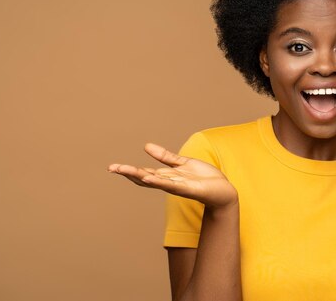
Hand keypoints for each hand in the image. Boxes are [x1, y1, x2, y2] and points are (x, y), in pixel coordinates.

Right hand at [108, 143, 236, 208]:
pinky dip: (159, 181)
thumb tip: (146, 146)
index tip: (113, 167)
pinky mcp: (187, 188)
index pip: (144, 173)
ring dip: (139, 176)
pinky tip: (148, 177)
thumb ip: (165, 156)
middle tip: (111, 168)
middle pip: (144, 177)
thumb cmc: (205, 178)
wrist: (223, 190)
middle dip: (128, 173)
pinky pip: (171, 184)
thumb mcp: (183, 163)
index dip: (129, 170)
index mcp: (167, 176)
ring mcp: (177, 186)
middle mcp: (169, 182)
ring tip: (124, 170)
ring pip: (154, 181)